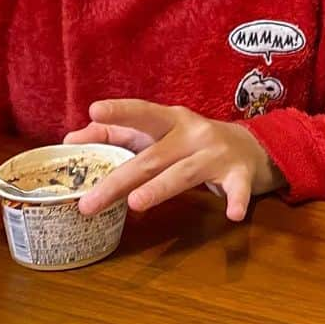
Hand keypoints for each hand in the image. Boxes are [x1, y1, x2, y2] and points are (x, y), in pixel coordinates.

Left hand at [64, 99, 284, 221]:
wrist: (252, 148)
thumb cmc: (195, 141)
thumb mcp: (161, 133)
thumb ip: (119, 135)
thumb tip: (72, 139)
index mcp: (172, 121)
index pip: (143, 114)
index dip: (120, 112)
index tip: (94, 109)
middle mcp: (193, 133)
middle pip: (153, 156)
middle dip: (120, 178)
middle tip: (89, 202)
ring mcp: (217, 154)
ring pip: (184, 172)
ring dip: (161, 188)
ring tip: (135, 203)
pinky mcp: (240, 174)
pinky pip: (238, 188)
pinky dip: (236, 200)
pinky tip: (232, 214)